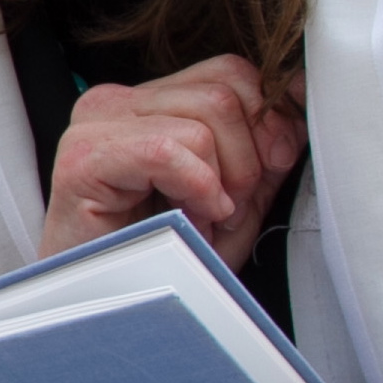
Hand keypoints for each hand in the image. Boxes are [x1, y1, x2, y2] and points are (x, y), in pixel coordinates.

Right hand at [39, 54, 304, 268]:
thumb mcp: (235, 192)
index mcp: (149, 101)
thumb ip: (264, 142)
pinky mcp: (84, 159)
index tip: (268, 173)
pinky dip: (194, 188)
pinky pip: (167, 150)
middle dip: (246, 161)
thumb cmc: (165, 257)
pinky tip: (188, 217)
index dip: (267, 122)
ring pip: (202, 123)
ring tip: (200, 220)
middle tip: (227, 210)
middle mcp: (117, 103)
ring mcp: (94, 126)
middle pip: (223, 94)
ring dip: (219, 184)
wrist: (110, 311)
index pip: (231, 71)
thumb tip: (299, 92)